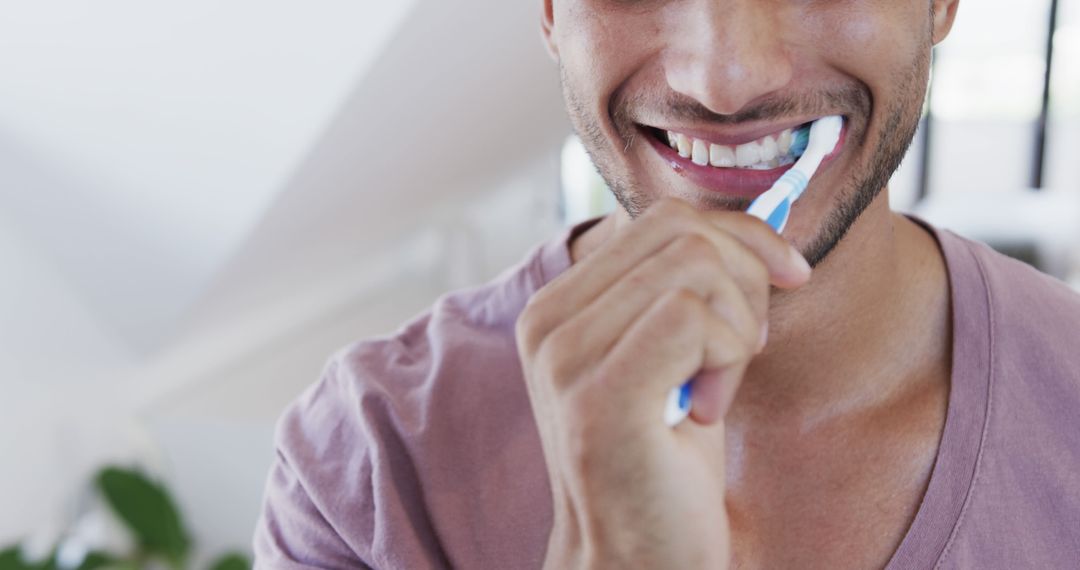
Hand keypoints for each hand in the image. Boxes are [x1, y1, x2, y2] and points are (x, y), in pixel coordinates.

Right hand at [516, 198, 810, 568]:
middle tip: (742, 353)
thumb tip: (757, 228)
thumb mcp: (673, 355)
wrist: (638, 559)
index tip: (789, 275)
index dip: (741, 236)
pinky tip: (707, 409)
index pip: (662, 219)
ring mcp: (564, 358)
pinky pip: (695, 318)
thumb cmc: (663, 461)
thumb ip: (686, 288)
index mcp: (558, 306)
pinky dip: (728, 358)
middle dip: (748, 283)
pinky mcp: (599, 396)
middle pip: (685, 233)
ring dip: (738, 329)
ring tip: (717, 388)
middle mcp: (546, 322)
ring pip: (696, 268)